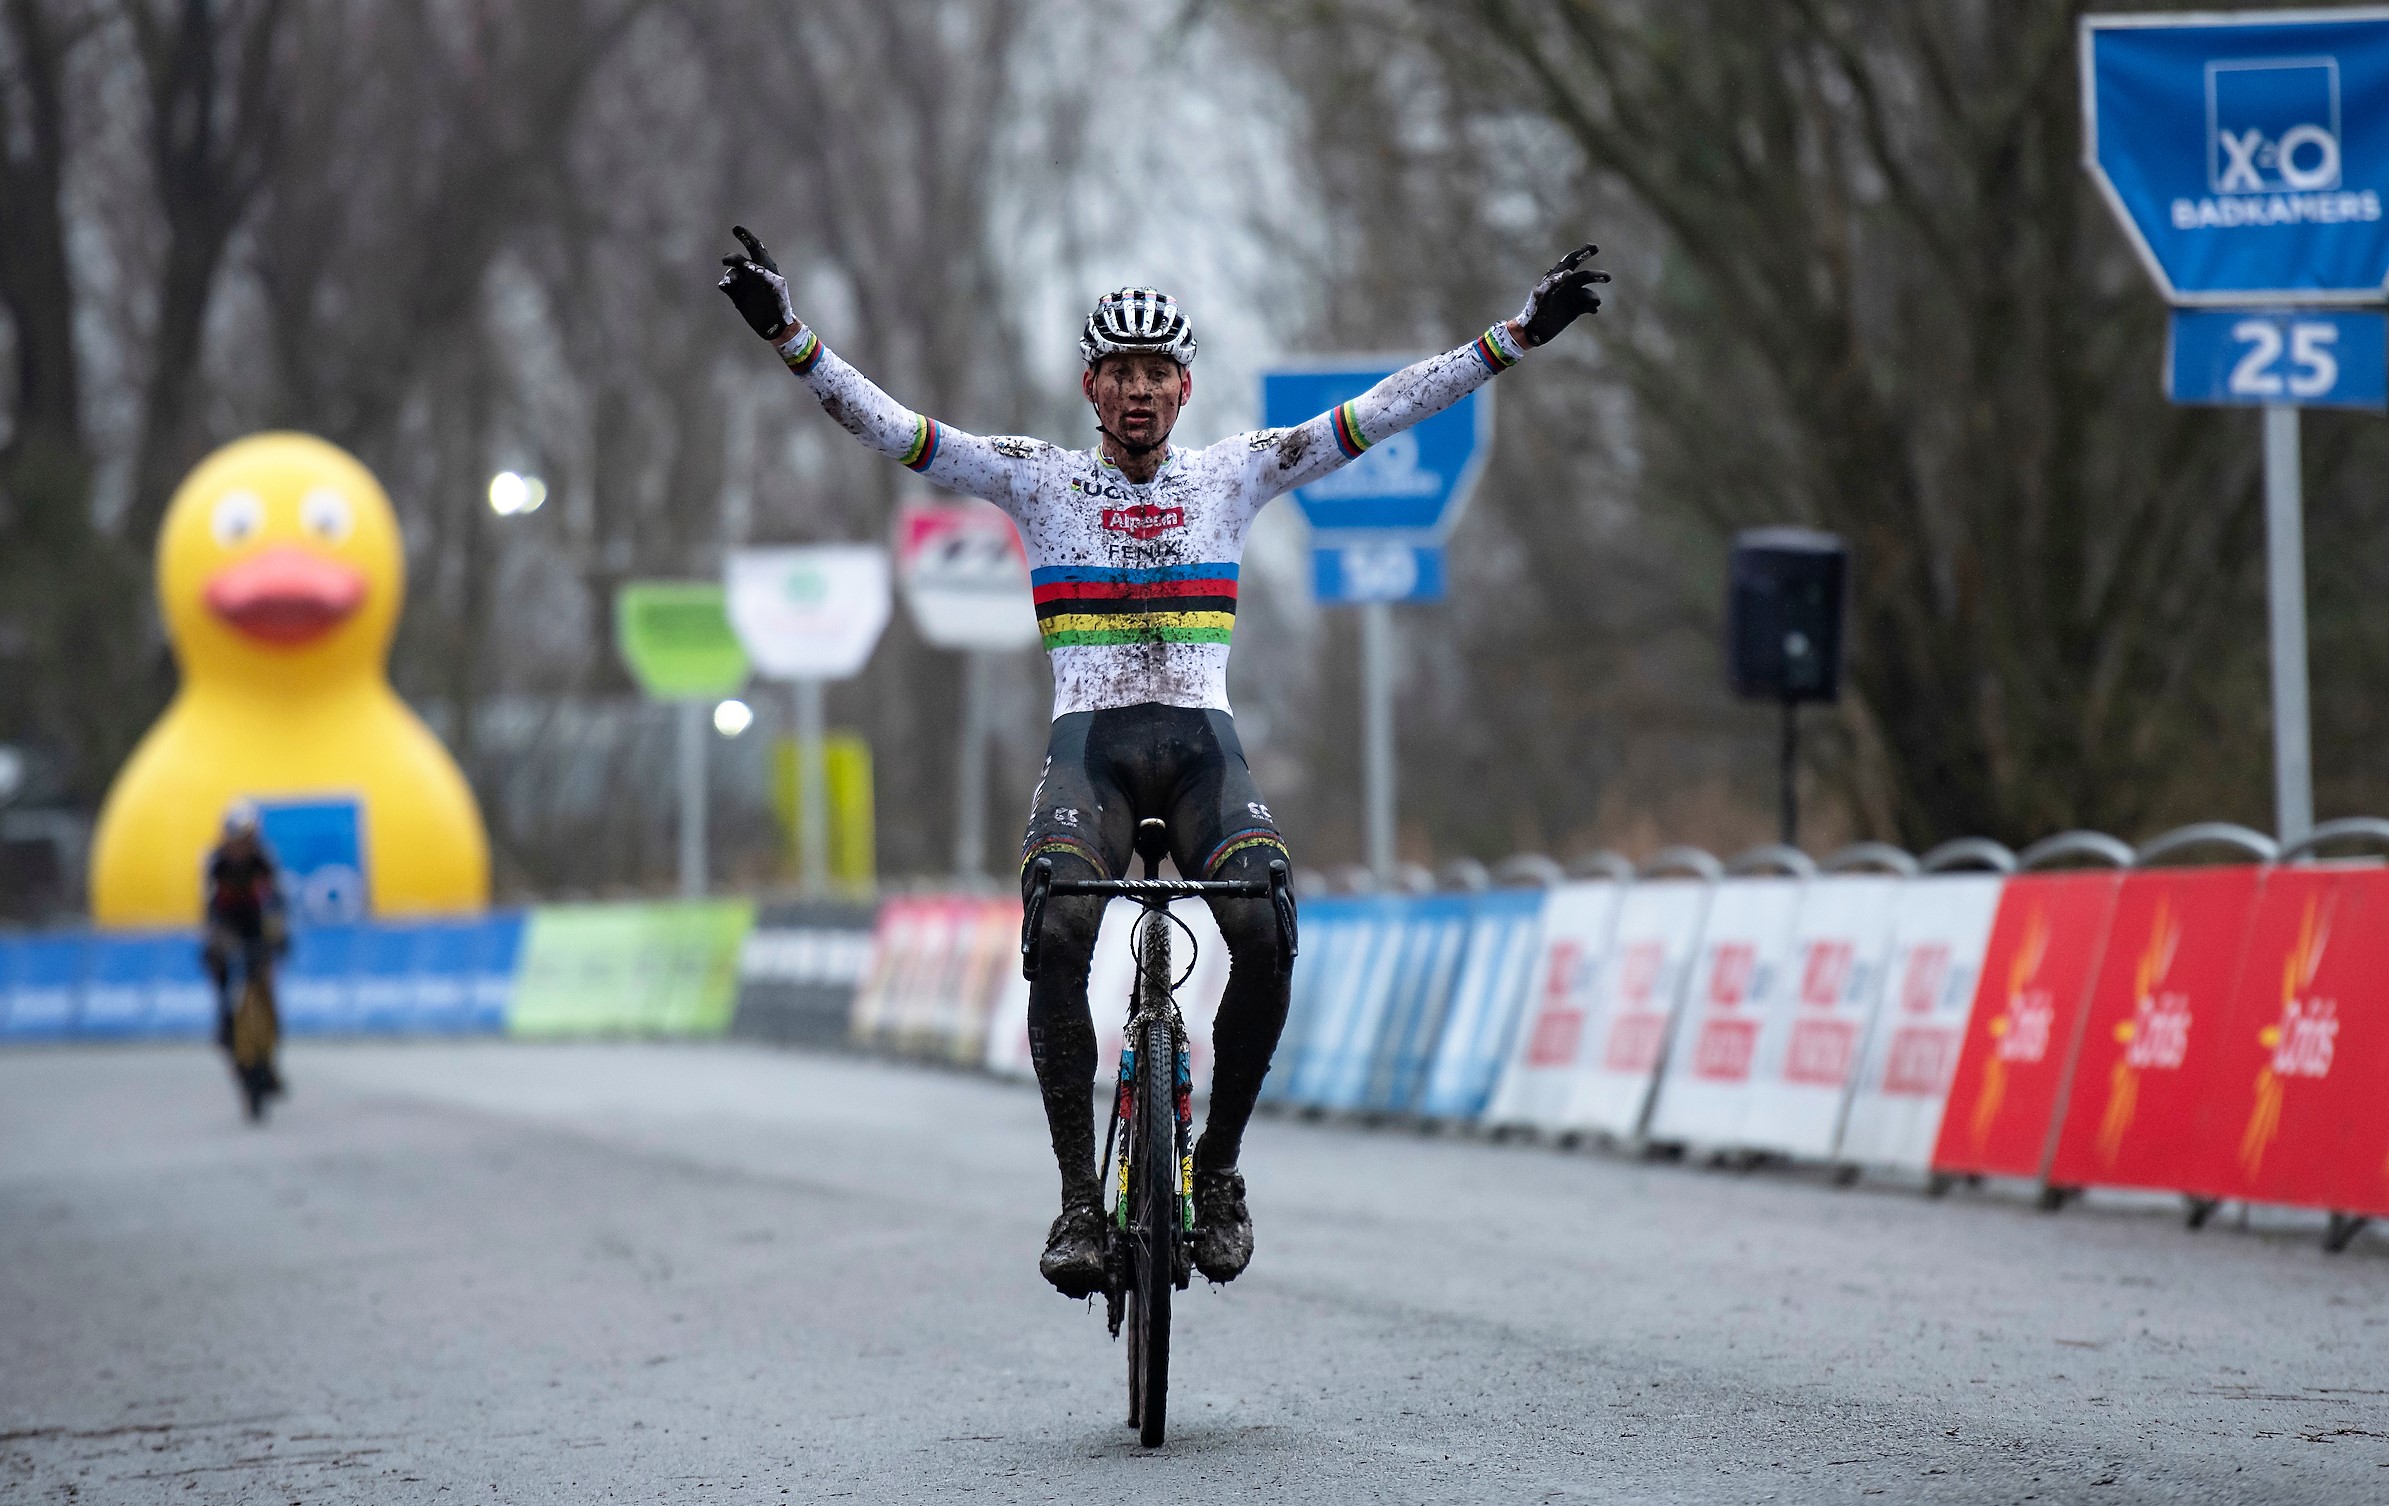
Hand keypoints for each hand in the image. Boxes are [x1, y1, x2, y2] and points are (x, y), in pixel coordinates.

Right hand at [717, 225, 799, 341]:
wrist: (776, 325)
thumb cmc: (780, 303)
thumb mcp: (775, 285)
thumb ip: (762, 272)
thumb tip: (746, 264)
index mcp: (765, 267)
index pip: (755, 247)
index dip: (745, 236)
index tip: (735, 229)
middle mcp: (752, 273)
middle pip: (739, 258)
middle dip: (732, 257)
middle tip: (726, 259)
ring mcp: (743, 284)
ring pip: (731, 273)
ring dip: (730, 275)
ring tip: (731, 282)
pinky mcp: (736, 295)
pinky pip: (726, 284)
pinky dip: (724, 283)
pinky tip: (725, 285)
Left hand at [1510, 244, 1609, 346]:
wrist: (1532, 331)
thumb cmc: (1533, 310)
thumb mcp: (1540, 294)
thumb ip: (1553, 281)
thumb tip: (1570, 272)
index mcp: (1557, 278)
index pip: (1572, 261)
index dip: (1583, 253)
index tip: (1595, 247)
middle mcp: (1566, 286)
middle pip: (1585, 276)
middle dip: (1596, 275)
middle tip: (1607, 278)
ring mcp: (1571, 298)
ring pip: (1588, 293)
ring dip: (1594, 296)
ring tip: (1596, 302)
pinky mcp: (1575, 311)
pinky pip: (1588, 306)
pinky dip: (1593, 307)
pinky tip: (1593, 310)